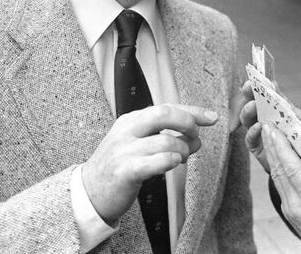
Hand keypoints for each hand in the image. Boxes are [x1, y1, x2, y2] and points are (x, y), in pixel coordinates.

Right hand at [82, 103, 217, 223]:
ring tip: (181, 158)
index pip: (166, 106)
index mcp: (131, 120)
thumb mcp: (137, 144)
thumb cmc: (118, 168)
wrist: (88, 193)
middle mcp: (127, 131)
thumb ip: (164, 136)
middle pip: (164, 113)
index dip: (192, 111)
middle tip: (196, 137)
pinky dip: (171, 161)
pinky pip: (156, 161)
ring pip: (166, 140)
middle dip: (188, 122)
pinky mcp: (125, 171)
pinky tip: (172, 164)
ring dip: (183, 150)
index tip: (211, 117)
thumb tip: (196, 135)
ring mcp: (124, 150)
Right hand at [238, 80, 300, 173]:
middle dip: (249, 94)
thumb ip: (288, 107)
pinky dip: (253, 131)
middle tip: (249, 88)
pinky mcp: (256, 146)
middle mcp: (264, 118)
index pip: (265, 94)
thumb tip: (276, 87)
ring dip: (248, 111)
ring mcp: (259, 132)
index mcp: (275, 109)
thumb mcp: (300, 121)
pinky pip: (249, 137)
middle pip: (252, 102)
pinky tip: (259, 127)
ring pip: (247, 118)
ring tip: (254, 107)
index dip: (259, 84)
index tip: (256, 77)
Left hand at [263, 124, 300, 246]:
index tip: (275, 131)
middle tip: (267, 125)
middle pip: (280, 170)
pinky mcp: (288, 209)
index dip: (282, 148)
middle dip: (272, 146)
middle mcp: (296, 205)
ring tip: (268, 134)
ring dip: (272, 154)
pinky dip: (277, 166)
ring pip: (276, 176)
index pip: (293, 169)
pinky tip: (276, 153)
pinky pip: (279, 184)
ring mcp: (289, 208)